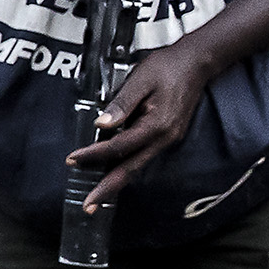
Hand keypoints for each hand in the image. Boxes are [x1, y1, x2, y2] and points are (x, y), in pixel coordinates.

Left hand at [65, 41, 229, 210]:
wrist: (197, 63)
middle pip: (131, 168)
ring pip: (137, 165)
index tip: (72, 159)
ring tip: (98, 195)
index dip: (93, 154)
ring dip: (116, 181)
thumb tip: (101, 125)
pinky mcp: (166, 136)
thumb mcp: (140, 80)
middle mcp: (164, 138)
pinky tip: (114, 171)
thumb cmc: (168, 67)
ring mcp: (167, 139)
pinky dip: (126, 167)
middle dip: (108, 189)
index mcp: (157, 125)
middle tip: (88, 205)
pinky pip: (142, 156)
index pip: (118, 146)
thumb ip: (121, 104)